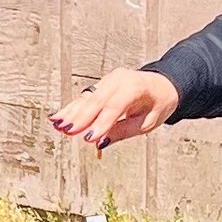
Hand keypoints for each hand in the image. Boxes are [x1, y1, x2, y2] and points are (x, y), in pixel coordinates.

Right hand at [52, 66, 179, 149]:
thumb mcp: (147, 122)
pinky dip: (72, 108)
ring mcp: (108, 80)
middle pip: (97, 100)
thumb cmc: (157, 105)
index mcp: (135, 87)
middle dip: (81, 117)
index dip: (101, 123)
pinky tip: (58, 118)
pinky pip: (85, 98)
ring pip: (87, 98)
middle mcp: (119, 79)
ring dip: (71, 113)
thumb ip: (123, 131)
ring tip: (58, 125)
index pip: (115, 105)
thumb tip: (100, 142)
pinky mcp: (101, 85)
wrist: (163, 85)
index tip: (89, 138)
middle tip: (68, 131)